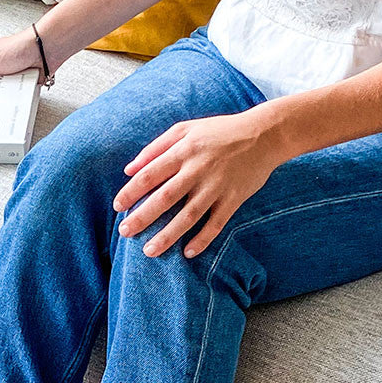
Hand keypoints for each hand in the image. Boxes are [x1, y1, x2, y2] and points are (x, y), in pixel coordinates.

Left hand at [112, 112, 285, 258]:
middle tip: (125, 232)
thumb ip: (155, 148)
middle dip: (143, 217)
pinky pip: (216, 223)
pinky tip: (187, 253)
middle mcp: (198, 169)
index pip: (150, 173)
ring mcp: (217, 186)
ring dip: (168, 235)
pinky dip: (202, 239)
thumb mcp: (186, 129)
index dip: (132, 192)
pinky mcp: (234, 198)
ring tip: (149, 251)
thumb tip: (129, 170)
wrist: (264, 134)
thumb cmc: (219, 131)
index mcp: (184, 150)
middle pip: (165, 198)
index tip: (118, 207)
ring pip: (189, 216)